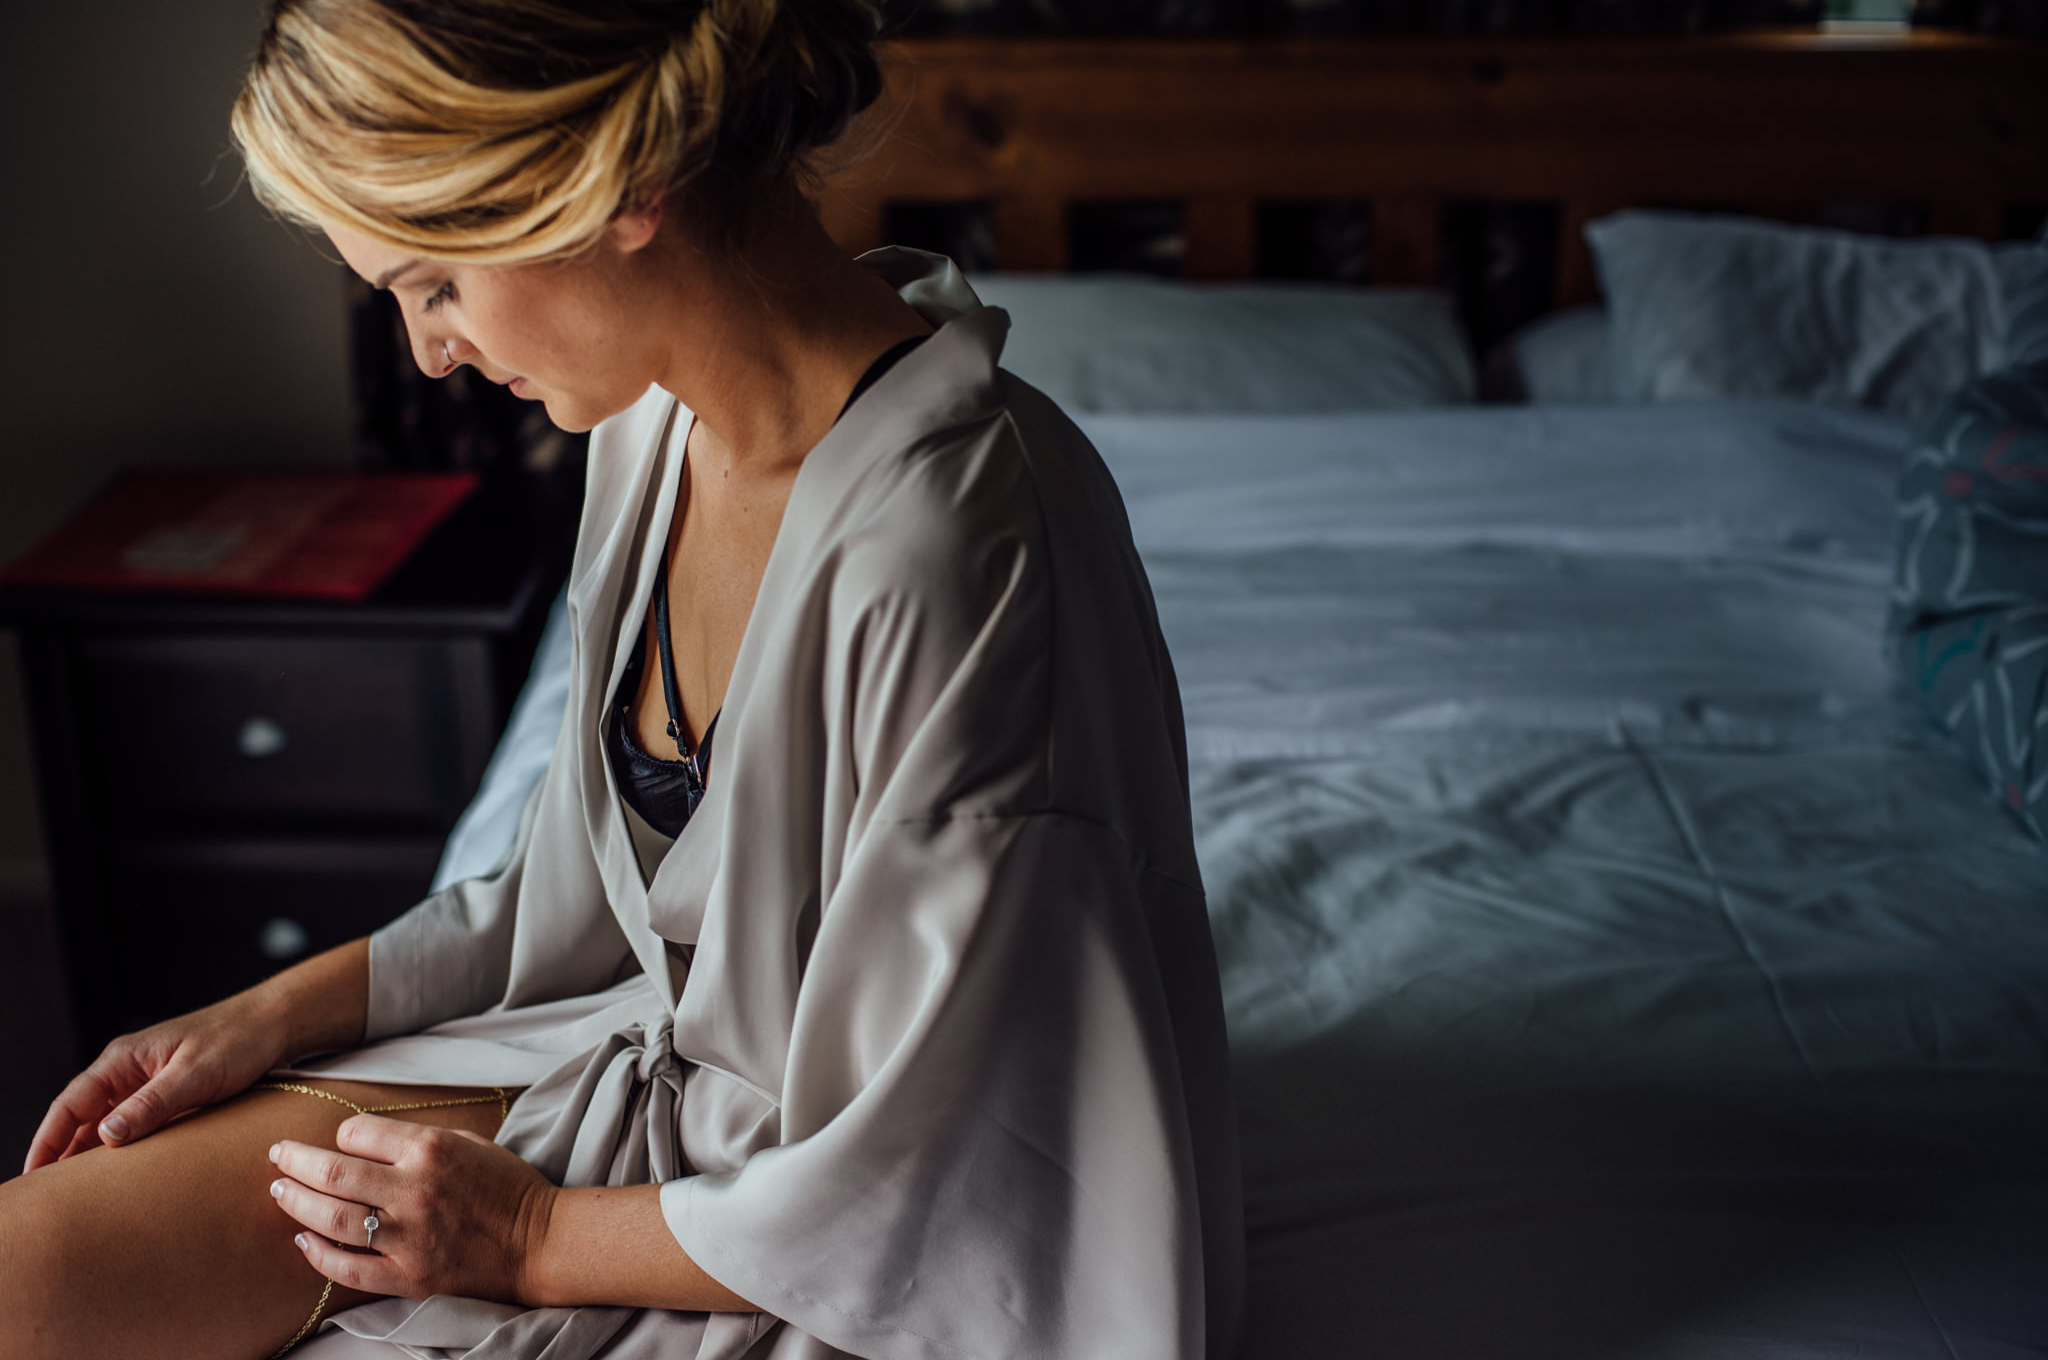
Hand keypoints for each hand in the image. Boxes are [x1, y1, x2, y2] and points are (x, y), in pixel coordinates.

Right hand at [24, 990, 289, 1173]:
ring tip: (80, 1196)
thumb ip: (152, 1104)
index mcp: (124, 1060)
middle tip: (51, 1198)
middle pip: (81, 1118)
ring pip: (106, 1125)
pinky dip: (123, 1150)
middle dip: (62, 1154)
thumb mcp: (194, 1074)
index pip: (70, 1104)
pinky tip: (122, 1175)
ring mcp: (147, 1084)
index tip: (33, 1176)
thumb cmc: (237, 1040)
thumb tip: (105, 1136)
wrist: (275, 1026)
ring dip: (92, 1155)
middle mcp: (128, 1072)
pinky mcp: (169, 1096)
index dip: (47, 1140)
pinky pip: (134, 1126)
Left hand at [269, 1114, 558, 1303]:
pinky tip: (303, 1241)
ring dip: (297, 1202)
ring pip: (331, 1218)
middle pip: (332, 1172)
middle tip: (277, 1156)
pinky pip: (348, 1268)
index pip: (358, 1133)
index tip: (339, 1142)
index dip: (340, 1135)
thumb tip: (364, 1141)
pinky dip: (319, 1255)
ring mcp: (409, 1237)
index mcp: (431, 1149)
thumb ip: (417, 1140)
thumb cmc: (507, 1186)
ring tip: (279, 1192)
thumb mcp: (469, 1142)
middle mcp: (414, 1190)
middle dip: (295, 1161)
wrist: (541, 1242)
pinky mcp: (409, 1276)